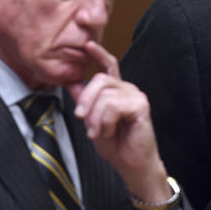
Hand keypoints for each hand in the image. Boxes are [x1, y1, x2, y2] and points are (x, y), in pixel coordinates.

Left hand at [67, 42, 176, 209]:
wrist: (132, 165)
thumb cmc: (116, 144)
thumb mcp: (92, 120)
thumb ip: (83, 100)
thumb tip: (70, 81)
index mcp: (116, 91)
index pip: (109, 65)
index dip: (98, 53)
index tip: (87, 44)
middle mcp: (127, 89)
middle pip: (100, 79)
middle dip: (86, 99)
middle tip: (82, 118)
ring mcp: (136, 96)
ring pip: (105, 95)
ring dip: (95, 118)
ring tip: (99, 133)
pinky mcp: (140, 106)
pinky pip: (113, 106)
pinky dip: (105, 122)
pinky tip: (109, 132)